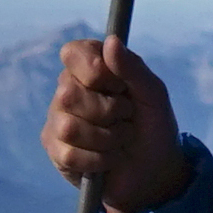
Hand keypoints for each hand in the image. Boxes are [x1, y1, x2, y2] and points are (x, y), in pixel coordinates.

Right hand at [42, 38, 191, 212]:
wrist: (156, 171)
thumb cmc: (153, 126)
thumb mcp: (153, 94)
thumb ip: (133, 67)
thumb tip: (111, 41)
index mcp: (88, 68)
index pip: (73, 53)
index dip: (97, 71)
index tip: (120, 86)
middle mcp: (67, 91)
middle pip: (69, 93)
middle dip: (108, 111)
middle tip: (125, 119)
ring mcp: (58, 122)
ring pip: (69, 127)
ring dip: (107, 139)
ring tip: (119, 140)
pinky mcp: (57, 152)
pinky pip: (70, 155)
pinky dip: (100, 160)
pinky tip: (109, 159)